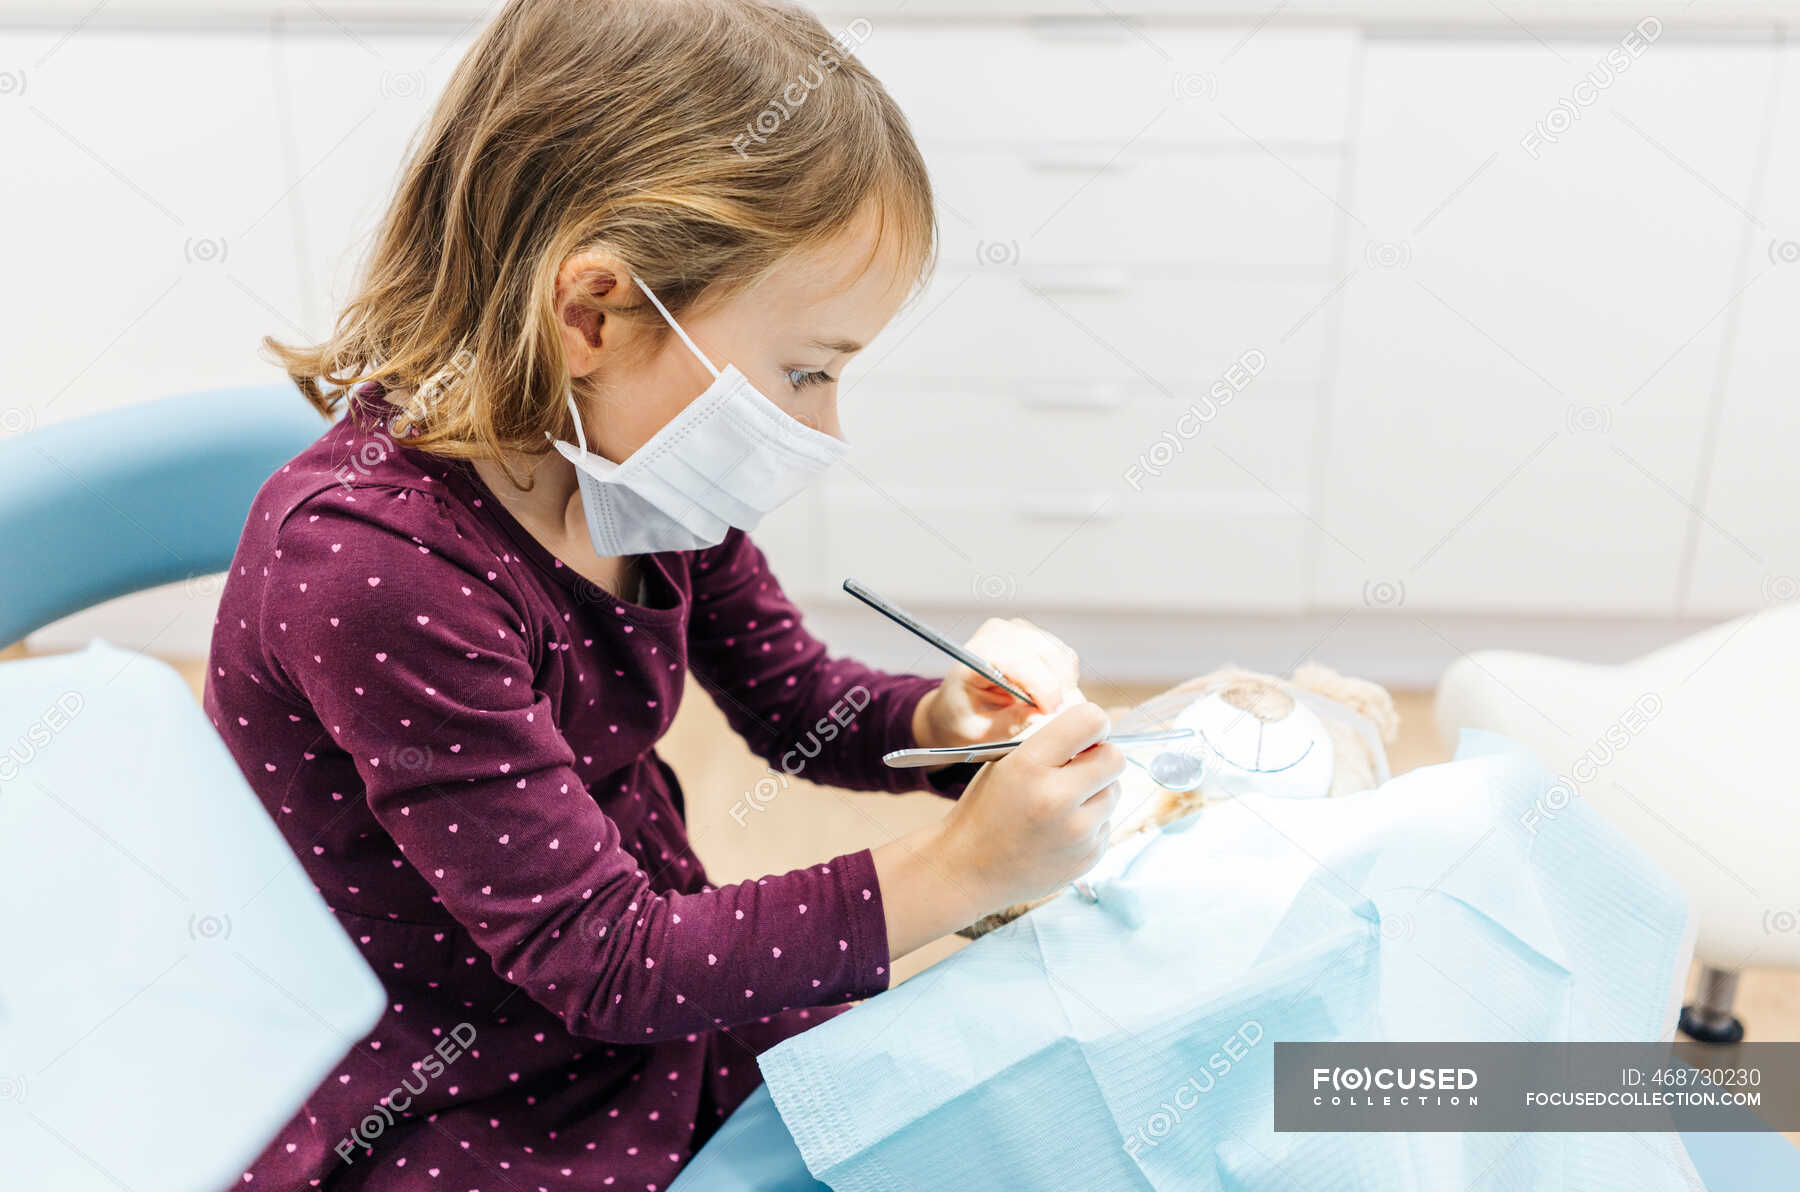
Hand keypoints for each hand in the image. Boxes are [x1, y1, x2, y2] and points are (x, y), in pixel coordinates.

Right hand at [872, 701, 1124, 959]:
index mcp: (1029, 766)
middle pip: (1115, 757)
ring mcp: (1077, 832)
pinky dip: (1090, 822)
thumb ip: (1048, 743)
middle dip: (1100, 757)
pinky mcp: (1089, 856)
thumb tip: (1094, 731)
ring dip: (1097, 791)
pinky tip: (1059, 831)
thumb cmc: (984, 811)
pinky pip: (1107, 823)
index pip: (1091, 721)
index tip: (1087, 732)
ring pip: (1115, 791)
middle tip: (1080, 766)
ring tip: (1062, 804)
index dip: (1093, 723)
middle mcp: (1057, 798)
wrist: (968, 871)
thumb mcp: (1004, 763)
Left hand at [912, 617, 1079, 748]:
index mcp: (975, 656)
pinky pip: (1063, 655)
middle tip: (1059, 718)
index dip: (1043, 687)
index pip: (1018, 660)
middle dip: (1060, 688)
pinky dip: (1065, 678)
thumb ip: (1010, 723)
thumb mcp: (979, 731)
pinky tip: (1049, 696)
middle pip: (1046, 653)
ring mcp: (1017, 630)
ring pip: (1060, 654)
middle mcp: (996, 634)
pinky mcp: (1033, 635)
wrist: (953, 706)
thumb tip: (1043, 716)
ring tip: (1050, 709)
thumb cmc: (961, 719)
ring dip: (1065, 684)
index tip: (1052, 714)